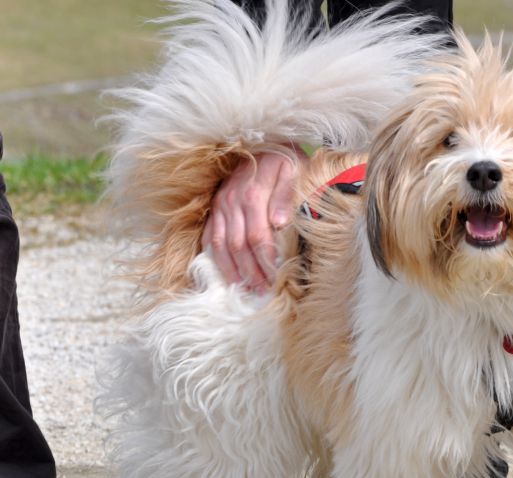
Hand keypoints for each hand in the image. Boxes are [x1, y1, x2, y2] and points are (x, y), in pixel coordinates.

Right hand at [201, 147, 305, 292]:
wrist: (266, 141)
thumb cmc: (285, 159)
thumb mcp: (294, 170)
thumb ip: (286, 196)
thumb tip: (280, 224)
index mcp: (253, 193)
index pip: (258, 237)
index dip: (266, 260)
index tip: (275, 279)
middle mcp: (232, 200)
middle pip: (239, 245)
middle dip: (251, 271)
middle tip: (262, 292)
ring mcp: (220, 204)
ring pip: (222, 245)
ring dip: (234, 270)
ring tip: (246, 289)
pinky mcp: (214, 207)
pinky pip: (209, 236)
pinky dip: (217, 258)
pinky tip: (227, 274)